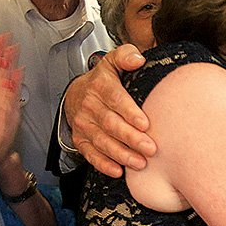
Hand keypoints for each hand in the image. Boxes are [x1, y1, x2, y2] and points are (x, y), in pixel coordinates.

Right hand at [65, 44, 155, 176]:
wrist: (75, 93)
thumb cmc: (103, 78)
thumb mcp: (113, 61)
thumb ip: (126, 55)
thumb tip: (138, 58)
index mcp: (100, 86)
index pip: (115, 99)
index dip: (130, 112)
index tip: (145, 124)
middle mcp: (89, 106)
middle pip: (110, 124)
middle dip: (131, 138)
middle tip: (150, 148)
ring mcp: (83, 124)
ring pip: (102, 141)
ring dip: (121, 154)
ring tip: (140, 162)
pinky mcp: (80, 139)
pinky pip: (90, 154)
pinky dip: (103, 164)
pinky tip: (118, 170)